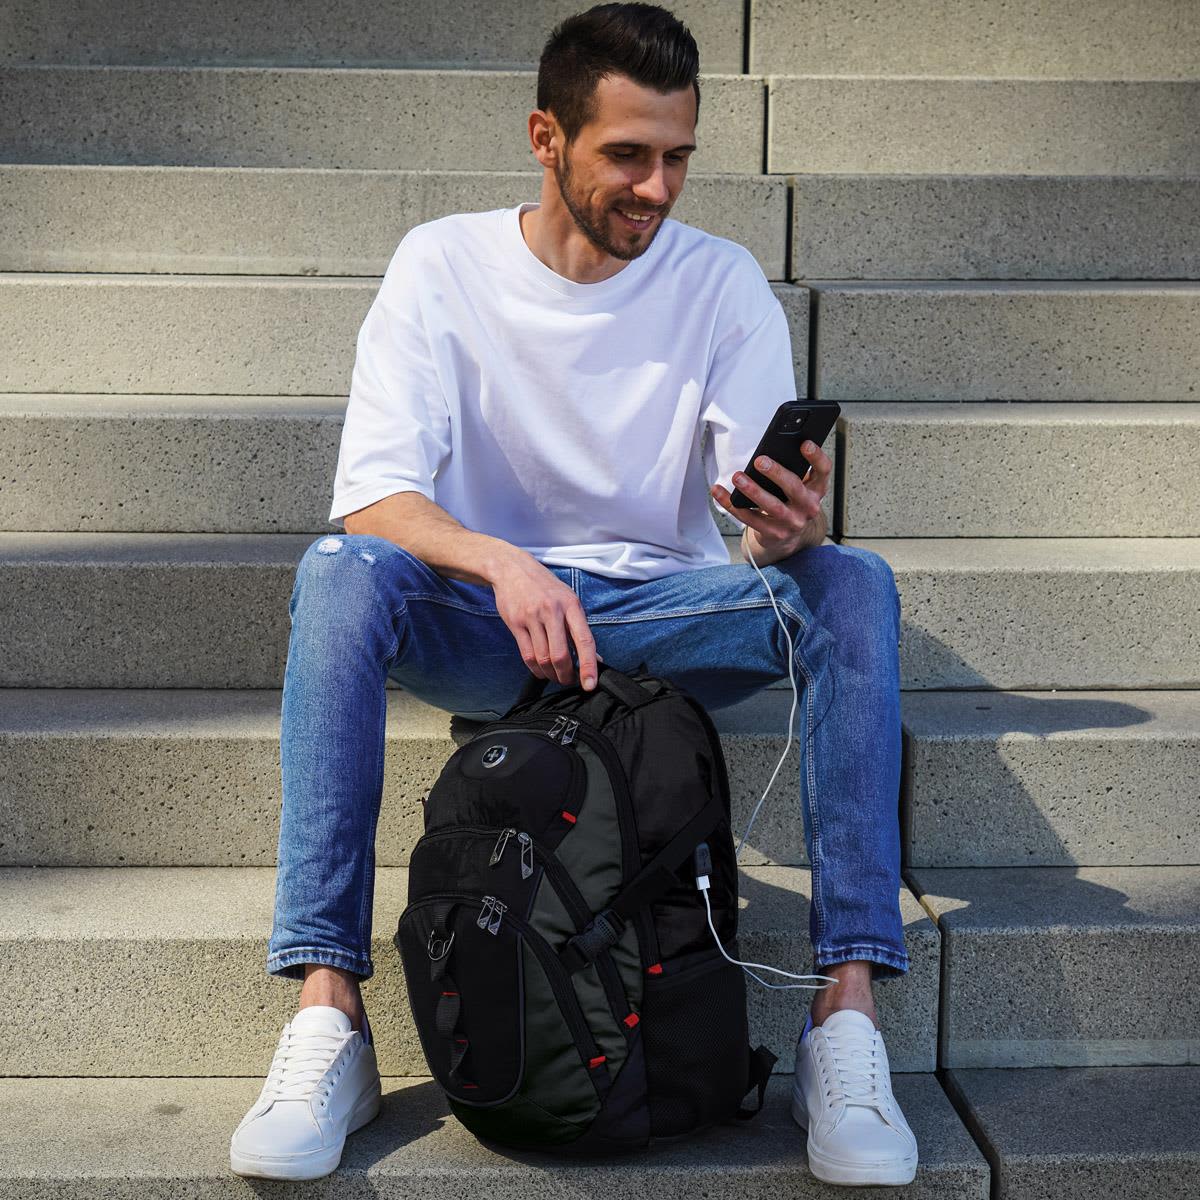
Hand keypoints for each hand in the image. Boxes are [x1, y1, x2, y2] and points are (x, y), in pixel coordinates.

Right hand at [490, 552, 601, 689]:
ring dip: (551, 674)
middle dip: (566, 675)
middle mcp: (552, 611)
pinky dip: (536, 669)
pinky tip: (541, 670)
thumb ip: (580, 628)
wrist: (512, 569)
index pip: (584, 641)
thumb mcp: (568, 600)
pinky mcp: (516, 624)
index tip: (590, 684)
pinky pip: (527, 655)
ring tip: (555, 676)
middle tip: (569, 680)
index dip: (588, 666)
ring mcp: (532, 617)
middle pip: (560, 655)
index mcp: (571, 605)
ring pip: (543, 658)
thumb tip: (595, 658)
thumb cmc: (545, 587)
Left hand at [709, 441, 831, 558]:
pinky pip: (750, 519)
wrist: (790, 538)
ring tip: (738, 477)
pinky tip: (719, 492)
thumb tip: (770, 450)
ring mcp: (792, 523)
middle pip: (794, 488)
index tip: (804, 443)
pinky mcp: (774, 534)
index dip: (816, 457)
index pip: (823, 471)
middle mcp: (808, 507)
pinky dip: (732, 505)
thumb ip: (792, 471)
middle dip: (777, 473)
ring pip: (772, 506)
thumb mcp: (799, 487)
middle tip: (759, 461)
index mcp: (816, 490)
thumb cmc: (791, 503)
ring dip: (753, 490)